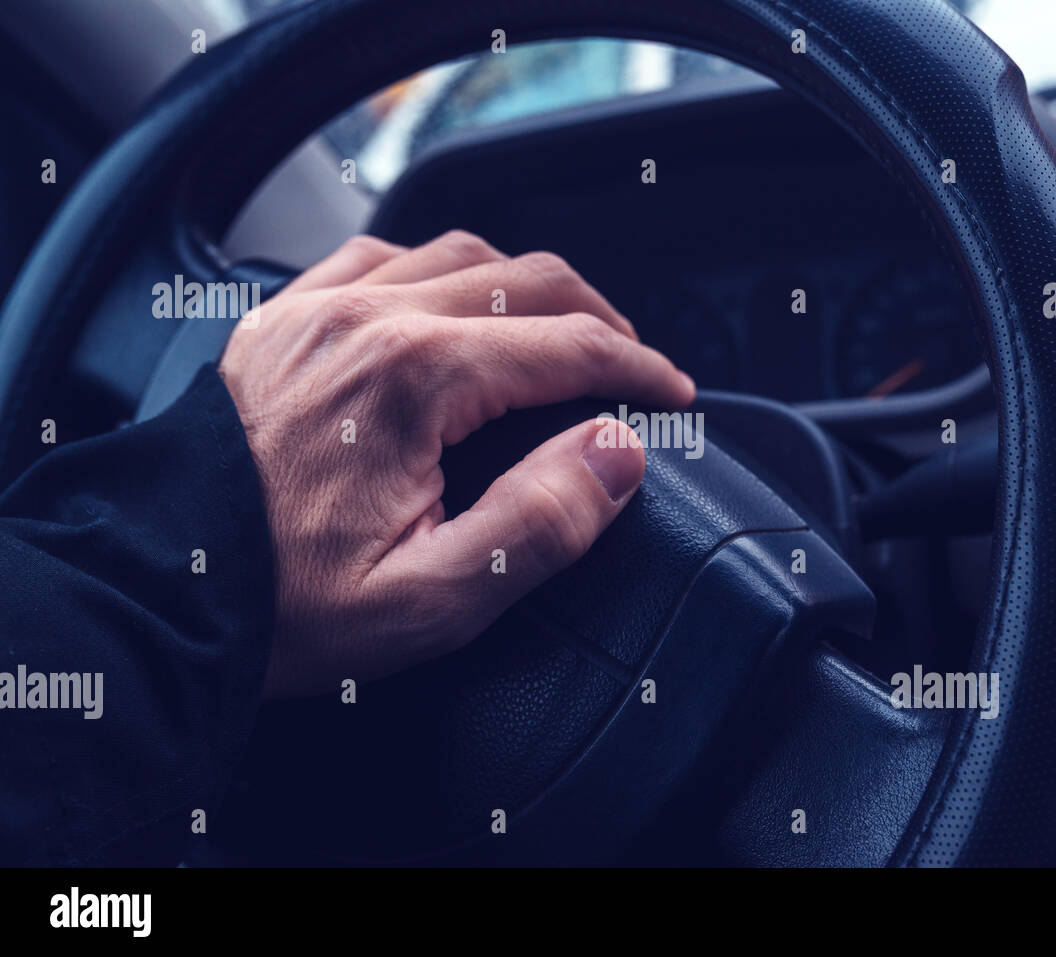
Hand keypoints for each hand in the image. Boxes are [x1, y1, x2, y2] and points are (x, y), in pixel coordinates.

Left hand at [218, 231, 694, 696]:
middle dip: (599, 319)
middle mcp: (369, 320)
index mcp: (416, 378)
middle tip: (633, 366)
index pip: (568, 346)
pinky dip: (440, 269)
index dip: (639, 369)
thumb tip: (617, 452)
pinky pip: (380, 255)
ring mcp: (320, 310)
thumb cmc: (283, 605)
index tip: (673, 395)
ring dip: (528, 286)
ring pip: (460, 253)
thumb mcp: (431, 598)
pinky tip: (453, 301)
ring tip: (560, 331)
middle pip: (527, 281)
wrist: (158, 591)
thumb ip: (540, 522)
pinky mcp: (285, 320)